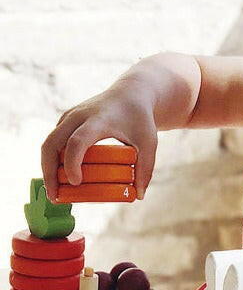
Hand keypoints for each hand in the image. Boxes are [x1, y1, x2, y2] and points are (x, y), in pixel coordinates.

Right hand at [41, 78, 157, 202]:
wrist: (131, 93)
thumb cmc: (140, 118)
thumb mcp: (149, 142)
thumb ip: (146, 168)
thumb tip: (140, 196)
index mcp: (98, 120)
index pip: (77, 142)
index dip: (72, 163)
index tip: (76, 183)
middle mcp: (78, 117)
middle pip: (52, 143)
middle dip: (49, 172)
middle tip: (55, 197)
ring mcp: (69, 117)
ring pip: (48, 143)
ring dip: (47, 168)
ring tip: (55, 193)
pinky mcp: (66, 120)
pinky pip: (53, 142)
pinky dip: (52, 160)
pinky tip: (59, 179)